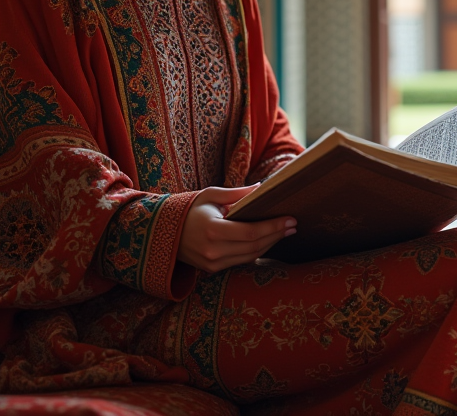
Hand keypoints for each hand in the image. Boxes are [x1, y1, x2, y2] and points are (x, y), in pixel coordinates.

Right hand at [177, 185, 295, 272]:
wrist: (163, 233)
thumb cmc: (188, 210)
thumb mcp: (210, 195)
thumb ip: (236, 194)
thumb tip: (261, 187)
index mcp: (212, 230)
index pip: (250, 232)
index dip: (273, 227)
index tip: (290, 219)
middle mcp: (213, 251)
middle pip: (254, 246)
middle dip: (276, 235)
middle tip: (293, 224)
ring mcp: (212, 263)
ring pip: (251, 256)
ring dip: (270, 244)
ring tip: (285, 231)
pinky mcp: (213, 269)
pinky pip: (242, 260)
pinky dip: (257, 250)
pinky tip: (268, 240)